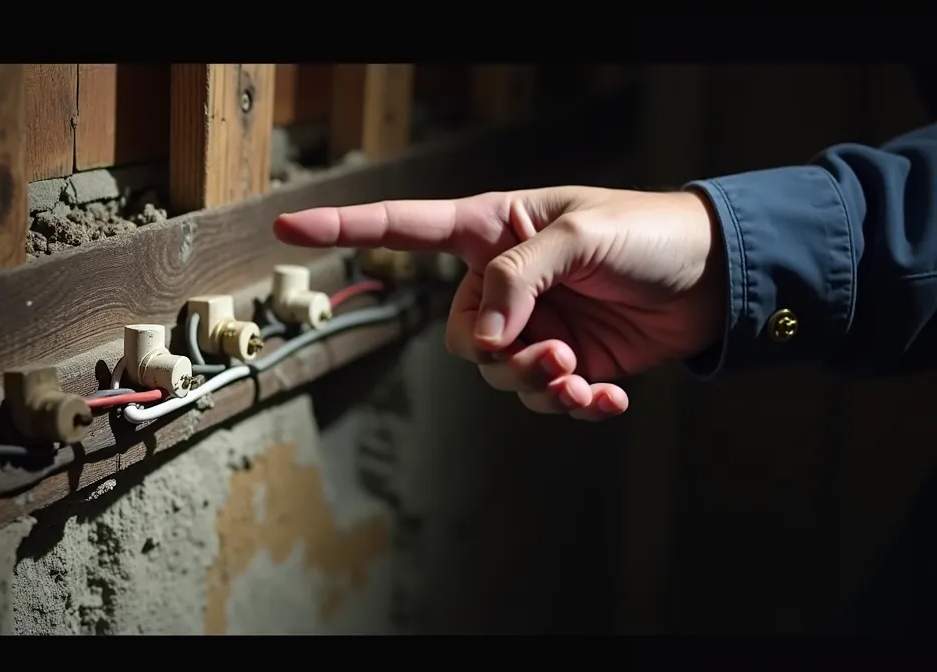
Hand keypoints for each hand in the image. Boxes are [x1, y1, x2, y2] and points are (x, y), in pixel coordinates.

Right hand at [273, 187, 726, 420]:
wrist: (720, 277)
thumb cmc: (651, 232)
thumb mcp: (582, 235)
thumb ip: (520, 277)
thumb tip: (482, 337)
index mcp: (495, 230)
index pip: (407, 226)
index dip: (346, 226)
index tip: (287, 226)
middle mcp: (505, 282)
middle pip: (458, 334)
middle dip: (495, 354)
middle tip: (548, 350)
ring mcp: (534, 325)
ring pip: (497, 376)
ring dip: (536, 384)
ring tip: (579, 370)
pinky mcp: (568, 362)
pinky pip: (544, 400)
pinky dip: (574, 406)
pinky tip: (608, 399)